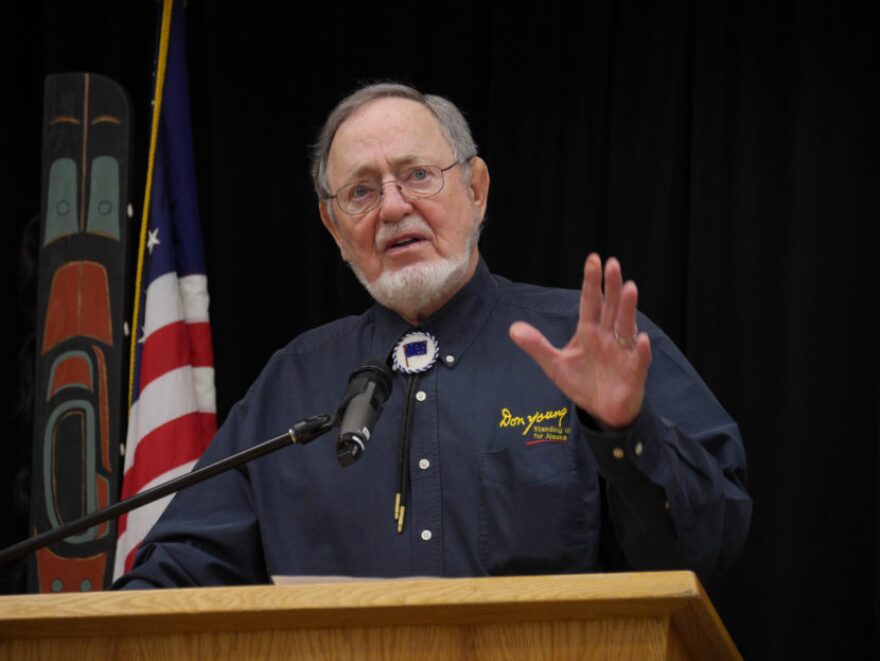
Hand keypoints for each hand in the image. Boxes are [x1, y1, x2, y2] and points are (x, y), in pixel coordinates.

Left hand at [509, 254, 651, 429]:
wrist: (601, 410)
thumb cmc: (582, 383)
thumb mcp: (554, 365)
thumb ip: (537, 345)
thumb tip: (513, 328)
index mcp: (590, 331)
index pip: (591, 301)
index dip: (591, 281)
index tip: (593, 259)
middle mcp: (608, 336)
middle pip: (611, 307)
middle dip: (612, 286)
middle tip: (612, 264)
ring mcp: (623, 352)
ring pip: (626, 326)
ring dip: (628, 309)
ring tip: (630, 288)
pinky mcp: (633, 372)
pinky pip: (639, 359)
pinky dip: (640, 350)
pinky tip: (640, 339)